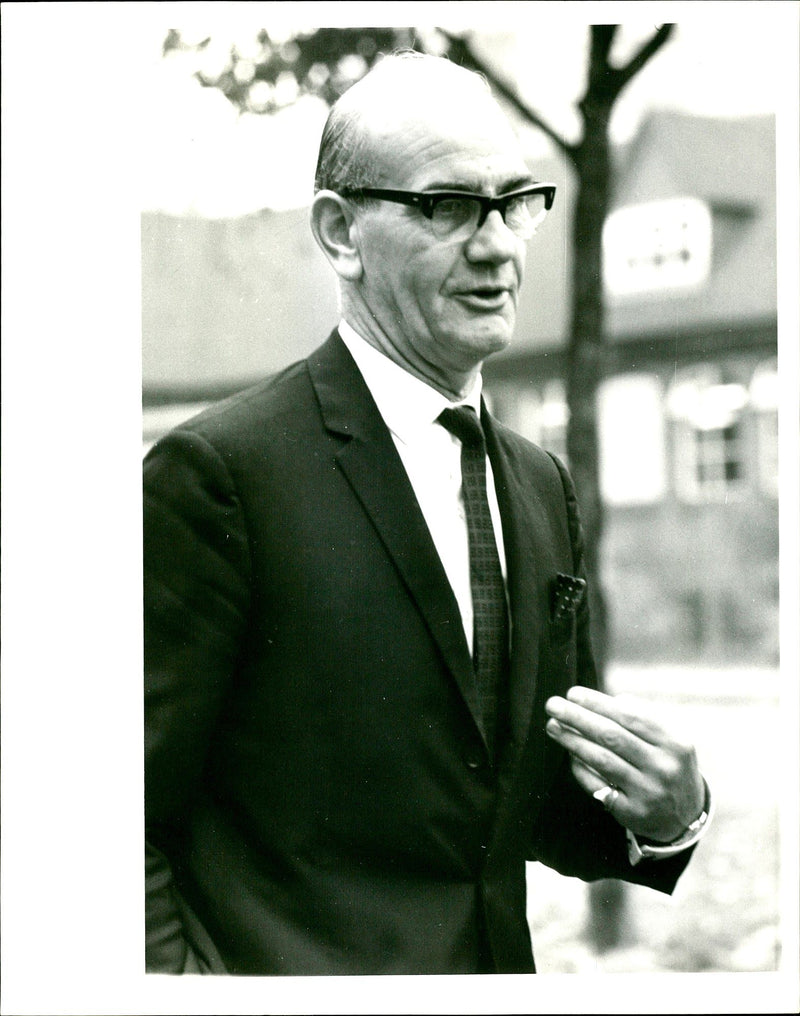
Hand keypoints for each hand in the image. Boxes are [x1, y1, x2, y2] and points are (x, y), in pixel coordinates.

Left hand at [545, 686, 704, 842]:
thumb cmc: (666, 764)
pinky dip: (580, 768)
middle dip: (578, 718)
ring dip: (572, 740)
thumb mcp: (668, 740)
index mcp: (674, 743)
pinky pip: (597, 786)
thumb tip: (606, 700)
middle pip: (612, 736)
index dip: (598, 703)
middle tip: (552, 705)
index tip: (572, 693)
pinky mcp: (632, 813)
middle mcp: (663, 767)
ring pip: (601, 760)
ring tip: (552, 726)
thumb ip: (642, 716)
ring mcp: (648, 792)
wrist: (687, 817)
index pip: (629, 716)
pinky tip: (569, 754)